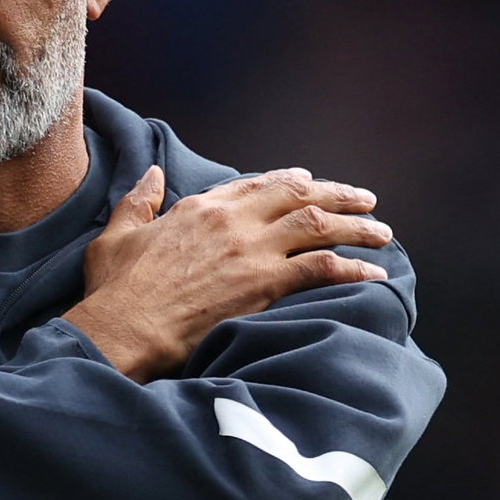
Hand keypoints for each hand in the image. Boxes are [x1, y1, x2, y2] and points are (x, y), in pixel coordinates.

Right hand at [63, 166, 392, 381]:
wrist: (125, 326)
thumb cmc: (116, 289)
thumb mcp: (117, 235)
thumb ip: (139, 200)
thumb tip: (152, 172)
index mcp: (200, 207)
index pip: (256, 185)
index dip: (289, 182)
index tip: (310, 182)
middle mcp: (232, 221)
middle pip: (298, 196)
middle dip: (338, 194)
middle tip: (366, 201)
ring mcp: (251, 250)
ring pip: (318, 225)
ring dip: (355, 226)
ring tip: (383, 234)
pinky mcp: (264, 283)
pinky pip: (321, 267)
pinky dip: (352, 268)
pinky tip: (374, 275)